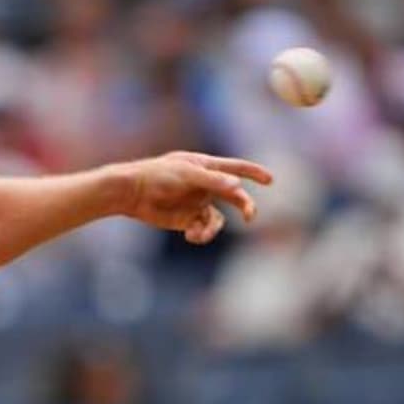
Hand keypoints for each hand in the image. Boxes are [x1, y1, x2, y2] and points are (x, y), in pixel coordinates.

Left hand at [117, 151, 273, 243]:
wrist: (132, 193)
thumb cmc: (158, 175)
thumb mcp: (187, 174)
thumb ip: (212, 180)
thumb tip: (237, 186)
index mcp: (207, 167)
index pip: (236, 168)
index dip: (254, 173)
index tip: (270, 179)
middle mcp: (206, 185)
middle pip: (234, 197)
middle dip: (245, 206)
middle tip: (250, 217)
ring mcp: (197, 203)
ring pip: (218, 219)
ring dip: (212, 229)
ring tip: (198, 233)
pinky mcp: (187, 219)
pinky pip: (203, 230)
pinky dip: (201, 235)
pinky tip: (190, 236)